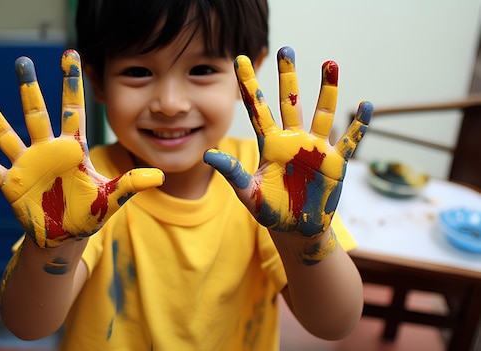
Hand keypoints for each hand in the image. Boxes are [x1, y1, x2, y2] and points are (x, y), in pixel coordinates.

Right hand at [0, 50, 163, 247]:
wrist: (65, 237)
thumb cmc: (88, 214)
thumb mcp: (110, 199)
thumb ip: (131, 185)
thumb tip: (159, 177)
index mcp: (72, 149)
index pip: (73, 109)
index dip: (71, 83)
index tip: (70, 54)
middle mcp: (47, 150)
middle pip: (36, 113)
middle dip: (29, 88)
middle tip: (22, 62)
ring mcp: (26, 165)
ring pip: (7, 134)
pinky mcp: (11, 184)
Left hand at [204, 47, 371, 236]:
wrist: (297, 230)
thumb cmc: (271, 211)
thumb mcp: (249, 193)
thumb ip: (232, 173)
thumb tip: (208, 155)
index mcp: (271, 145)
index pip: (258, 109)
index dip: (249, 86)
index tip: (239, 60)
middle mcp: (293, 140)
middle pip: (290, 102)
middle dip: (288, 76)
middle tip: (286, 49)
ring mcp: (315, 149)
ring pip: (322, 113)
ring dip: (327, 89)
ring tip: (329, 63)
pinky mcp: (335, 163)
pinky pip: (349, 140)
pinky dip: (359, 125)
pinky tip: (365, 105)